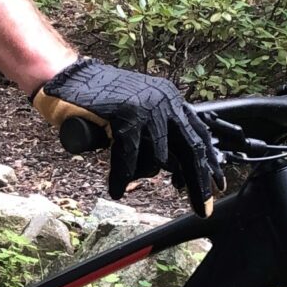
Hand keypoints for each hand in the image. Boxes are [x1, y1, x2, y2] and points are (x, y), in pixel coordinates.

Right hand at [33, 58, 225, 212]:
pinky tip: (117, 188)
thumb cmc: (99, 101)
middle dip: (198, 182)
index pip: (199, 135)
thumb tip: (175, 168)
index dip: (209, 163)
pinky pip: (130, 156)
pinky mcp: (126, 113)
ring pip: (156, 159)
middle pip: (191, 149)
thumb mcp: (138, 115)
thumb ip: (157, 134)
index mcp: (171, 99)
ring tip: (122, 182)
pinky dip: (122, 176)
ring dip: (137, 173)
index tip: (217, 185)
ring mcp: (146, 106)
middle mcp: (165, 100)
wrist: (69, 77)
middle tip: (202, 209)